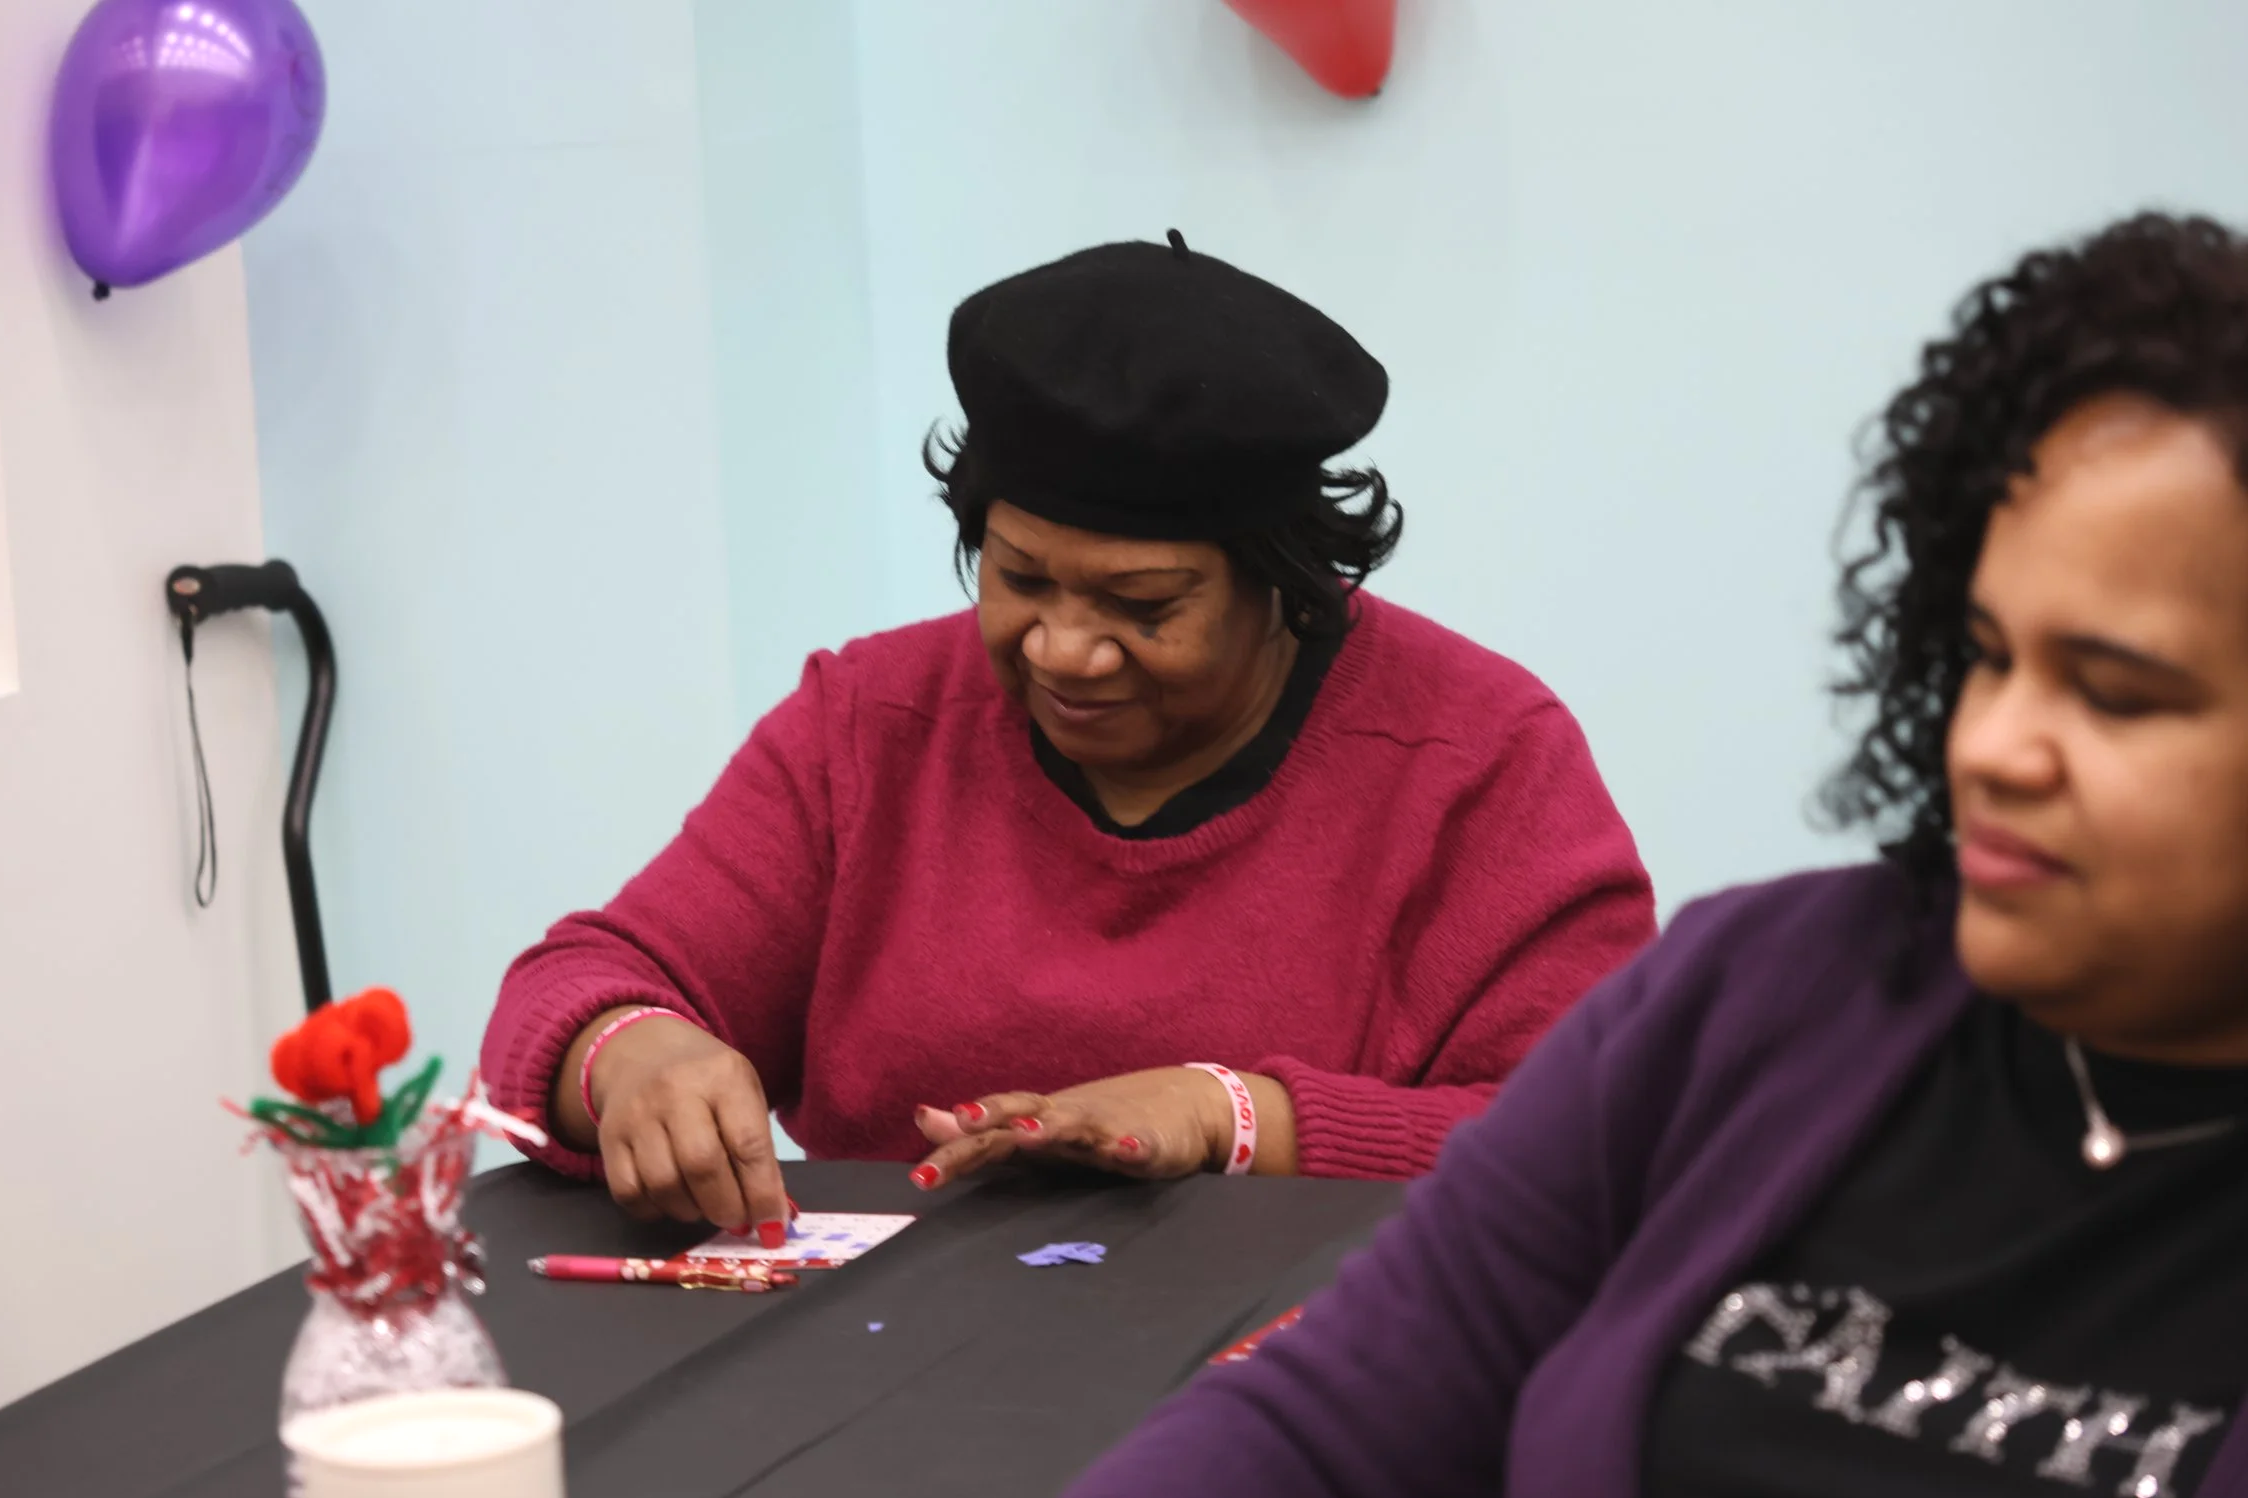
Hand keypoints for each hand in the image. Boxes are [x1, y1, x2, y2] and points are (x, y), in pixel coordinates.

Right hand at [553, 1007, 791, 1241]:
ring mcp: (637, 1114)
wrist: (642, 1052)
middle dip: (726, 1208)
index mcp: (723, 1076)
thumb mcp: (743, 1093)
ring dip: (691, 1211)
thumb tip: (769, 1213)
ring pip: (664, 1185)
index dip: (762, 1192)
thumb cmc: (706, 1081)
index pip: (748, 1143)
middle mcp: (676, 1091)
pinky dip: (655, 1210)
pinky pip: (629, 1193)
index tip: (772, 1224)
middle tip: (737, 1220)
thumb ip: (757, 1148)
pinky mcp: (609, 1138)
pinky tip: (671, 1201)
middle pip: (702, 1167)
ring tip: (705, 1206)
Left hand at [908, 1067, 1295, 1187]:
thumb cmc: (1097, 1123)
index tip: (920, 1171)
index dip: (955, 1147)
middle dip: (992, 1122)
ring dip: (1051, 1127)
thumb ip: (982, 1132)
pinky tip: (1127, 1151)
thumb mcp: (1037, 1129)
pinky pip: (1139, 1146)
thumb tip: (924, 1120)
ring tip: (1026, 1133)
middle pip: (1021, 1116)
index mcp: (1037, 1120)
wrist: (1181, 1105)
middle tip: (962, 1123)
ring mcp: (1106, 1128)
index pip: (987, 1131)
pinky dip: (1132, 1146)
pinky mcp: (1148, 1144)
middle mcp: (1065, 1119)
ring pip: (1075, 1125)